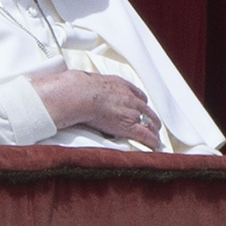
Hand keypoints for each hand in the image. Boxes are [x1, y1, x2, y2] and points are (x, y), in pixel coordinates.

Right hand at [30, 70, 161, 149]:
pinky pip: (145, 134)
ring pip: (149, 119)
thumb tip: (70, 84)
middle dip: (149, 115)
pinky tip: (154, 145)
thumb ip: (87, 84)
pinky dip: (152, 140)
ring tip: (155, 134)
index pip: (135, 93)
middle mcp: (129, 96)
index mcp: (119, 84)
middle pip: (145, 106)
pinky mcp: (129, 125)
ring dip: (153, 127)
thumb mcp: (87, 80)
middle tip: (152, 121)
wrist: (80, 94)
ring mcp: (131, 111)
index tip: (140, 105)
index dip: (139, 101)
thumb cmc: (78, 88)